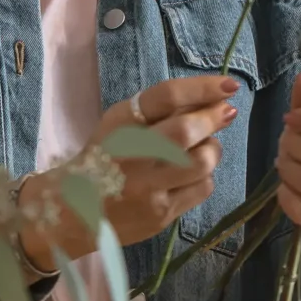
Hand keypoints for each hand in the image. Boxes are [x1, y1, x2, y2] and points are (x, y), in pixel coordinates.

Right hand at [20, 75, 239, 268]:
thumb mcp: (119, 125)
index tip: (229, 86)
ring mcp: (147, 188)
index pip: (166, 97)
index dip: (202, 89)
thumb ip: (159, 112)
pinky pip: (202, 188)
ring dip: (211, 151)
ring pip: (202, 161)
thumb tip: (211, 101)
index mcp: (121, 124)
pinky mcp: (160, 214)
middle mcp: (132, 154)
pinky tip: (187, 177)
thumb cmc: (103, 159)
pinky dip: (203, 178)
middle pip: (188, 130)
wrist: (72, 211)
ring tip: (201, 150)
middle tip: (224, 114)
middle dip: (214, 119)